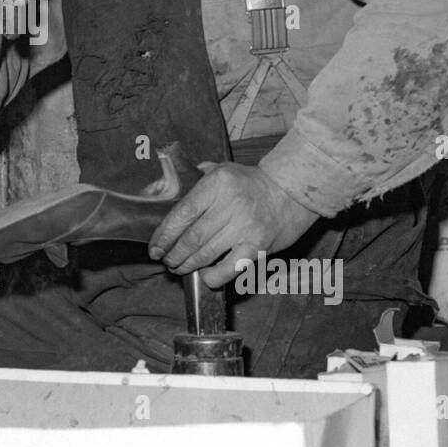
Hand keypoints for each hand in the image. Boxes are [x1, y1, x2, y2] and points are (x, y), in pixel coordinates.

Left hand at [147, 162, 319, 286]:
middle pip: (192, 237)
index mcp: (217, 183)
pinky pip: (230, 267)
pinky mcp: (258, 246)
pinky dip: (213, 276)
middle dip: (173, 253)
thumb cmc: (250, 182)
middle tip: (166, 260)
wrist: (292, 192)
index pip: (183, 212)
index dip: (165, 234)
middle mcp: (231, 204)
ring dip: (187, 265)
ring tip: (179, 268)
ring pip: (206, 253)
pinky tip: (204, 276)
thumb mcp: (221, 170)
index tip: (155, 247)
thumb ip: (192, 179)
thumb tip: (156, 190)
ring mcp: (245, 226)